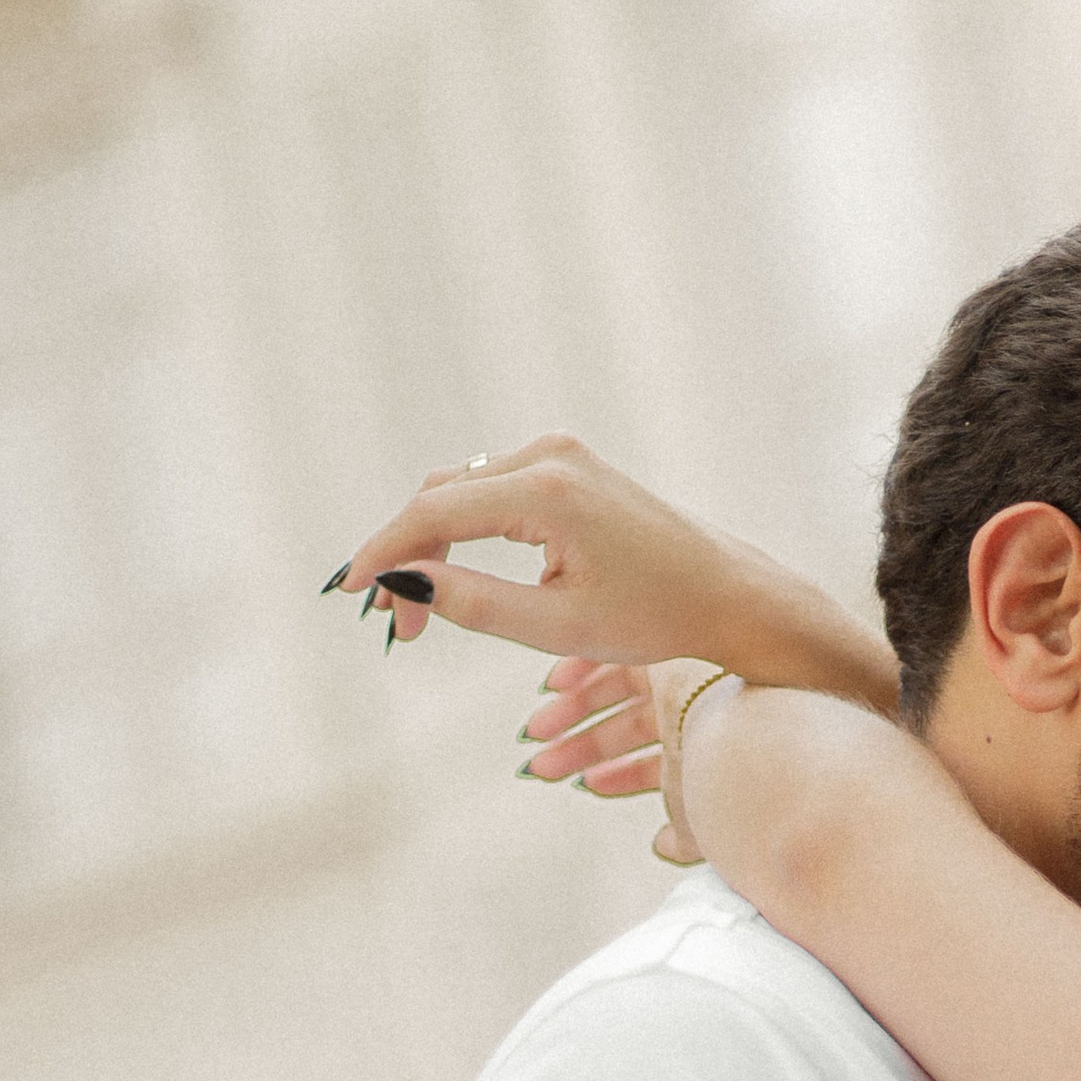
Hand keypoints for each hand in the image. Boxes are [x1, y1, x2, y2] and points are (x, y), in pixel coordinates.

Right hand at [328, 437, 899, 710]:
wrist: (728, 595)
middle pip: (441, 497)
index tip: (351, 596)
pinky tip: (451, 578)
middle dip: (407, 557)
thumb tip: (402, 586)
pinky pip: (492, 491)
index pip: (434, 513)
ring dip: (432, 544)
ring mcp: (560, 455)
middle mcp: (550, 456)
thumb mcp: (558, 626)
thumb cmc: (656, 617)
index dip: (384, 555)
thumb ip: (474, 604)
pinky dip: (464, 530)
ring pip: (462, 492)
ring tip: (419, 612)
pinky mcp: (569, 466)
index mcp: (547, 490)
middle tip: (395, 626)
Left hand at [513, 657, 715, 862]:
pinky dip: (581, 663)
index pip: (662, 761)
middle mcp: (703, 709)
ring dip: (573, 712)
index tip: (591, 785)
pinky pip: (617, 645)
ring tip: (535, 735)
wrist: (754, 749)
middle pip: (634, 724)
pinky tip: (553, 685)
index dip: (625, 775)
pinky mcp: (663, 644)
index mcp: (715, 752)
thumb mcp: (702, 823)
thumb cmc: (734, 793)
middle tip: (545, 766)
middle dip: (586, 747)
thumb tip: (663, 846)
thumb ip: (682, 836)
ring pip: (621, 687)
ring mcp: (686, 675)